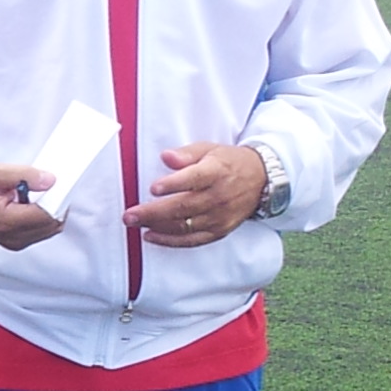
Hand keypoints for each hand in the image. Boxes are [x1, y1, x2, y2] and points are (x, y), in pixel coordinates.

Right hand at [0, 163, 65, 250]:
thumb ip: (24, 175)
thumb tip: (50, 180)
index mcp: (6, 221)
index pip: (46, 215)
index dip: (57, 199)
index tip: (56, 184)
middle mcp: (12, 237)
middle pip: (51, 225)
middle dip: (55, 205)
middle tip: (44, 185)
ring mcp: (14, 242)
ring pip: (49, 230)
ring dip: (49, 211)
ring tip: (33, 194)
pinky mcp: (15, 242)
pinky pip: (40, 232)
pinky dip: (42, 217)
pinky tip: (29, 203)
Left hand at [123, 142, 264, 247]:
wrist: (261, 180)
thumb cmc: (227, 162)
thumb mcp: (208, 149)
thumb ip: (185, 154)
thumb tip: (166, 157)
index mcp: (216, 172)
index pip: (194, 179)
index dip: (173, 184)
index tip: (153, 188)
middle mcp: (219, 196)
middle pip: (184, 206)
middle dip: (154, 212)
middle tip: (129, 215)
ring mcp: (219, 217)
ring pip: (185, 226)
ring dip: (157, 227)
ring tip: (135, 224)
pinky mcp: (219, 231)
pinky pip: (192, 240)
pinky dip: (170, 241)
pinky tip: (151, 236)